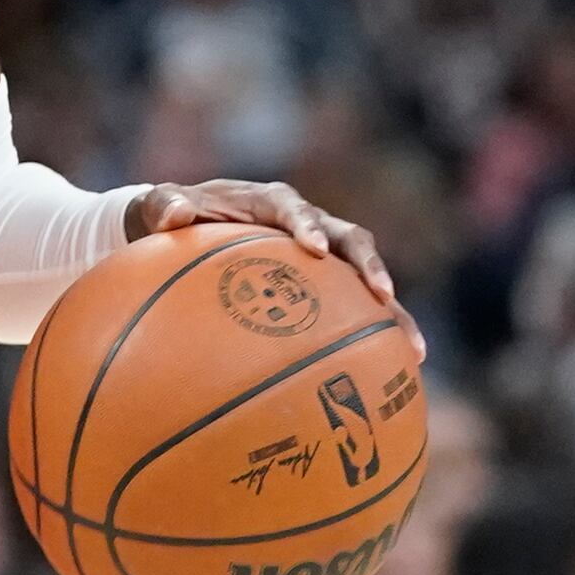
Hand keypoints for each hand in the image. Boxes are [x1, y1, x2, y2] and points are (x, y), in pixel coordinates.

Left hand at [128, 182, 407, 335]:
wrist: (183, 227)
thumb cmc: (173, 216)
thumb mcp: (161, 207)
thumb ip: (165, 207)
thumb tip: (174, 214)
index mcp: (271, 201)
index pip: (294, 208)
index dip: (307, 225)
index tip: (316, 250)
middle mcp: (307, 223)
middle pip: (352, 239)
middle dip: (370, 266)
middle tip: (382, 294)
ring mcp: (322, 255)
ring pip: (365, 278)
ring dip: (392, 310)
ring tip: (413, 348)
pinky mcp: (324, 284)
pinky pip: (355, 310)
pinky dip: (376, 336)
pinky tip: (395, 373)